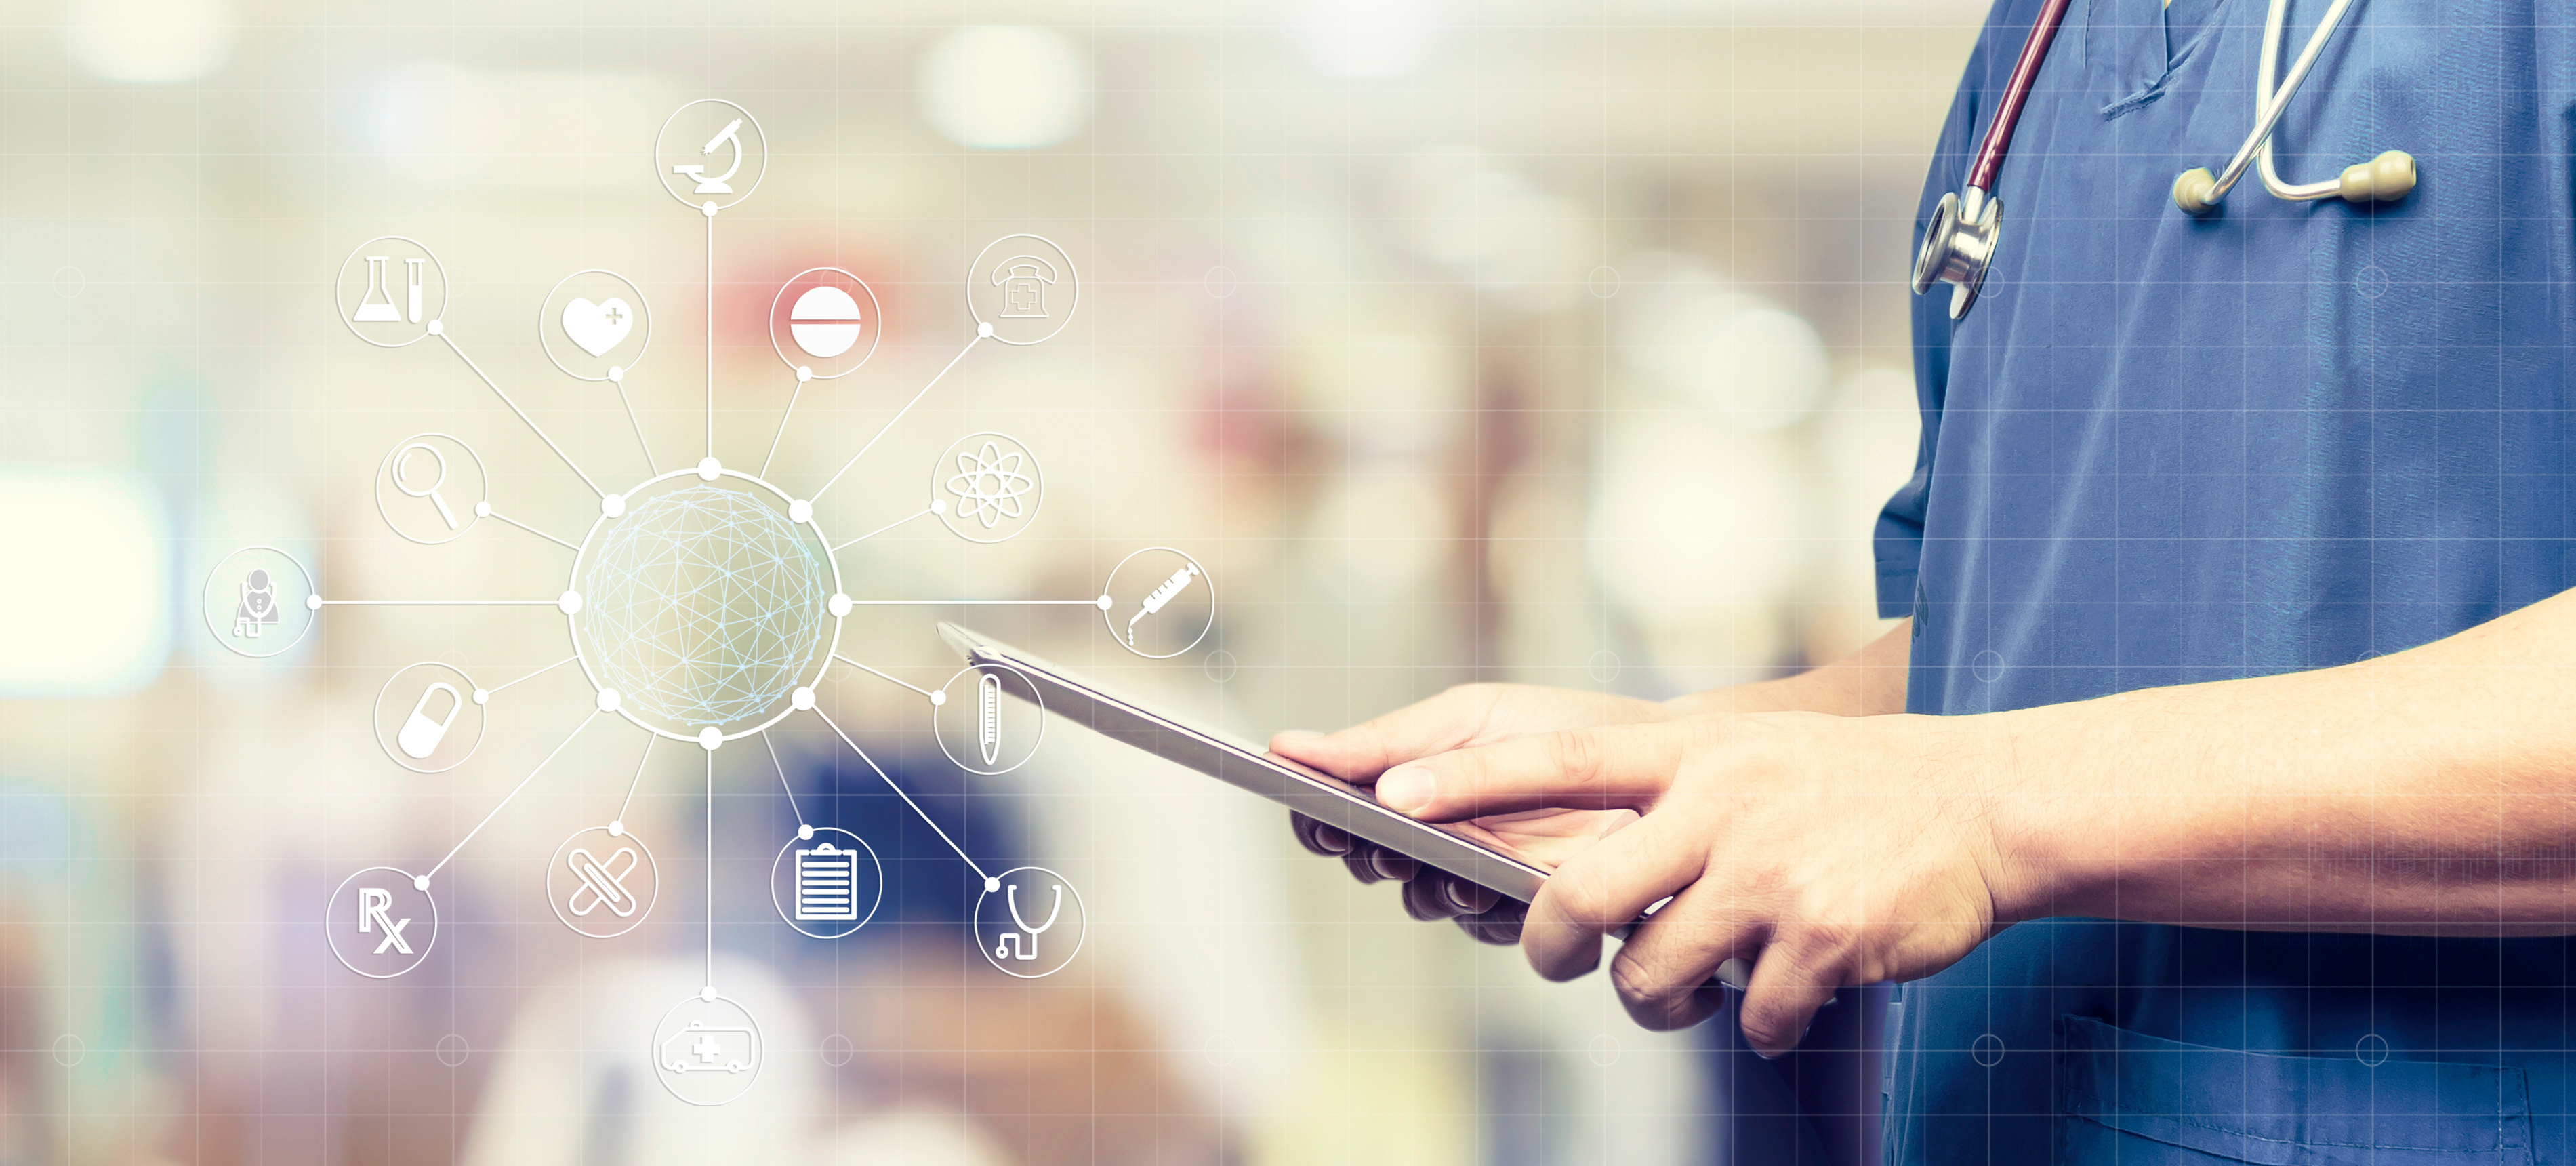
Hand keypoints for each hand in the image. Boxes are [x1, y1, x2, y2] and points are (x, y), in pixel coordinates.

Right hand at [1270, 684, 1668, 942]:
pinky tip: (1485, 886)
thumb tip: (1287, 747)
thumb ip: (1385, 740)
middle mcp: (1439, 834)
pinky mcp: (1528, 910)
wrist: (1667, 759)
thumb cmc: (1565, 729)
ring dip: (1422, 884)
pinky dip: (1477, 909)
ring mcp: (1481, 875)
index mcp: (1414, 781)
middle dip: (1368, 852)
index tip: (1315, 812)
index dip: (1317, 816)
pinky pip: (1482, 925)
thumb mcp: (1470, 717)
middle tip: (1375, 840)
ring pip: (1422, 899)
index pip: (1339, 807)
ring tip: (1436, 862)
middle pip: (1371, 860)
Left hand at [1372, 712, 2017, 1053]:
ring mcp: (1771, 872)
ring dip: (1660, 1003)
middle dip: (1548, 949)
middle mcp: (1722, 805)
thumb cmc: (1849, 789)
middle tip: (1557, 959)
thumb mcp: (1751, 756)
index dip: (1471, 781)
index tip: (1389, 793)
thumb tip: (1575, 877)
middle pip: (1579, 898)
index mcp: (1695, 752)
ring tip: (1698, 985)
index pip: (1560, 760)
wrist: (1986, 805)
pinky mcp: (1823, 937)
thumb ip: (1668, 795)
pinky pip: (1750, 1019)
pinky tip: (1791, 995)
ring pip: (1651, 976)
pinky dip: (1761, 1025)